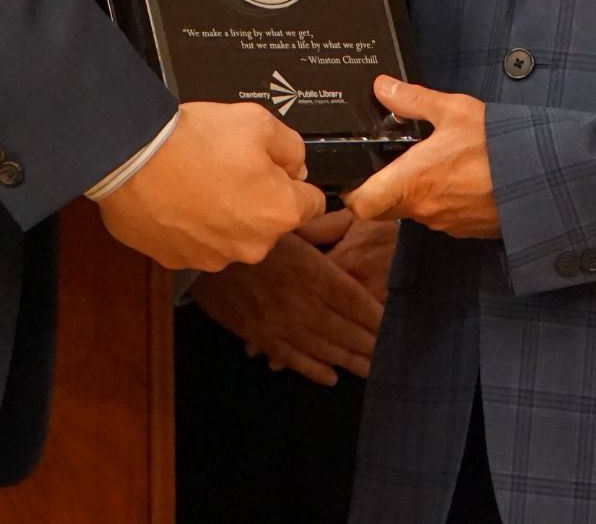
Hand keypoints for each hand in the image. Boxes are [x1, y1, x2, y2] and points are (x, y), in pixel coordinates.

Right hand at [98, 101, 325, 271]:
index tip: (277, 169)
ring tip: (199, 179)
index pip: (312, 203)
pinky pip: (196, 241)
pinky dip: (192, 223)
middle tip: (230, 166)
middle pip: (269, 220)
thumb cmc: (194, 141)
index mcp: (280, 212)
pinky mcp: (179, 261)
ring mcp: (214, 258)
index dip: (295, 180)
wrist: (132, 158)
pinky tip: (178, 196)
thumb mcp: (259, 122)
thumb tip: (296, 166)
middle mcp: (252, 245)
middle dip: (257, 196)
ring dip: (223, 212)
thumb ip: (292, 147)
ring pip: (232, 233)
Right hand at [189, 210, 385, 386]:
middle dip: (369, 344)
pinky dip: (313, 370)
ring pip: (324, 348)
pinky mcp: (260, 336)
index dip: (376, 316)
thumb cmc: (249, 231)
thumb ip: (323, 224)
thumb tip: (350, 218)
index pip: (355, 300)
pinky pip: (293, 358)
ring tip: (371, 371)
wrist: (202, 255)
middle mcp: (304, 304)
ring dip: (349, 361)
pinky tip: (331, 378)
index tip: (393, 326)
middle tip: (390, 357)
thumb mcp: (290, 222)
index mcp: (315, 273)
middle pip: (345, 330)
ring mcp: (282, 324)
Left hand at [342, 78, 498, 238]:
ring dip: (420, 192)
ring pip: (417, 212)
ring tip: (439, 163)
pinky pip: (444, 217)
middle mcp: (424, 209)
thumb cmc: (497, 145)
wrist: (543, 179)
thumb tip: (382, 88)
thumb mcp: (454, 110)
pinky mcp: (468, 229)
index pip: (362, 204)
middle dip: (386, 189)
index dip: (353, 193)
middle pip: (387, 209)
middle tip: (396, 163)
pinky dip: (446, 200)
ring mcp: (447, 223)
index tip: (357, 176)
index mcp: (412, 181)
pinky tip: (464, 178)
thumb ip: (413, 100)